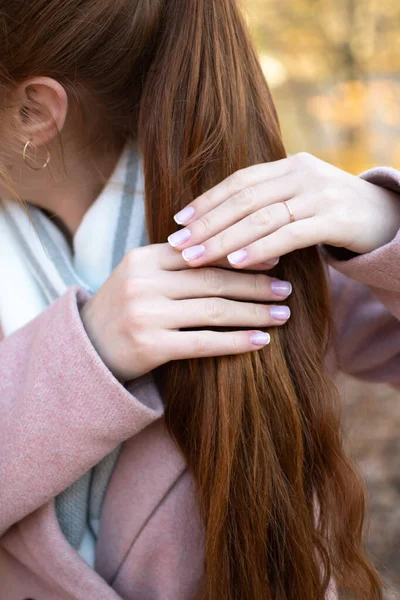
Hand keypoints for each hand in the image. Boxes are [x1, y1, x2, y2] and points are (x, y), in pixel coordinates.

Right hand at [80, 244, 291, 380]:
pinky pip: (204, 342)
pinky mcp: (150, 346)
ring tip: (281, 315)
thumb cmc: (124, 309)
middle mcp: (143, 282)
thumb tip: (235, 252)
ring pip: (214, 310)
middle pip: (213, 280)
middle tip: (286, 289)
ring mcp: (146, 314)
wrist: (88, 349)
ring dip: (254, 312)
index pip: (203, 251)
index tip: (274, 259)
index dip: (242, 256)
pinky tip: (260, 341)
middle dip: (256, 285)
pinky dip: (236, 341)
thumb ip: (178, 264)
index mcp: (144, 257)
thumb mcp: (142, 276)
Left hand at [167, 152, 399, 267]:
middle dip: (206, 223)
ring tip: (195, 257)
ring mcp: (319, 194)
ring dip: (223, 239)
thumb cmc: (335, 214)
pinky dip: (259, 249)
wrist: (389, 218)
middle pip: (243, 199)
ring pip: (261, 217)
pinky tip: (235, 262)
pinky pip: (288, 235)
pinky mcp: (333, 219)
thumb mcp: (301, 200)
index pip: (239, 181)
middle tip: (176, 244)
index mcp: (289, 166)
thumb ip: (267, 205)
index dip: (206, 200)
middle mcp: (301, 174)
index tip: (178, 220)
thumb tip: (220, 227)